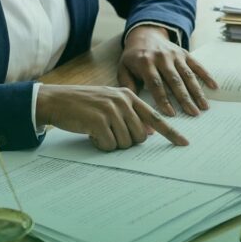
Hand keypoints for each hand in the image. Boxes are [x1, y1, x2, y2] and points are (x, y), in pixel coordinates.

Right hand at [36, 84, 187, 150]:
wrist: (56, 100)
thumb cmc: (84, 105)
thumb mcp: (110, 103)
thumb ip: (130, 114)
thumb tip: (147, 133)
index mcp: (129, 96)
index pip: (155, 117)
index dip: (171, 132)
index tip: (184, 143)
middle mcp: (123, 101)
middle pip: (139, 137)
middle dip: (125, 141)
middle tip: (108, 132)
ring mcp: (111, 110)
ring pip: (125, 142)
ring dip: (111, 143)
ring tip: (98, 130)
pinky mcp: (99, 121)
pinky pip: (109, 145)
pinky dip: (100, 145)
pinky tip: (91, 134)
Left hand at [118, 25, 217, 116]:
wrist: (145, 34)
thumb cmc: (133, 58)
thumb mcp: (124, 70)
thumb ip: (128, 88)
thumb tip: (134, 109)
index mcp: (145, 62)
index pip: (156, 83)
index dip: (163, 99)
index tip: (171, 114)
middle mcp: (162, 57)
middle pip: (175, 80)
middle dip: (185, 99)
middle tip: (194, 114)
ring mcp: (175, 55)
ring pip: (188, 75)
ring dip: (197, 91)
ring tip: (204, 107)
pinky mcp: (184, 53)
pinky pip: (197, 65)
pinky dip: (206, 75)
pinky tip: (214, 87)